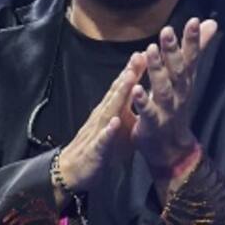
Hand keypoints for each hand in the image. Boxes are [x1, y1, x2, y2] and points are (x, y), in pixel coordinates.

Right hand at [55, 53, 145, 202]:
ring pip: (109, 110)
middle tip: (140, 57)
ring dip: (119, 95)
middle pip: (116, 92)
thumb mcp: (121, 126)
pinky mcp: (95, 150)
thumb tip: (149, 94)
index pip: (122, 87)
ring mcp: (97, 131)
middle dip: (128, 75)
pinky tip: (114, 122)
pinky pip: (102, 139)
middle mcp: (103, 116)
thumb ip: (132, 109)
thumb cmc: (101, 147)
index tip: (145, 53)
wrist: (75, 171)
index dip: (133, 71)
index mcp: (111, 111)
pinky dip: (108, 130)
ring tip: (130, 79)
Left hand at [130, 18, 217, 179]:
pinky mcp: (153, 123)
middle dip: (173, 51)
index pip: (191, 57)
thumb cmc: (176, 104)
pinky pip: (148, 112)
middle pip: (178, 71)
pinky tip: (135, 90)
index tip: (193, 20)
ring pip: (162, 88)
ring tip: (150, 50)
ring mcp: (167, 109)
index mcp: (185, 80)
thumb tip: (212, 22)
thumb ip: (196, 49)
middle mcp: (179, 93)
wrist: (171, 146)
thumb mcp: (187, 75)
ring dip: (157, 70)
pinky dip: (142, 101)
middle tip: (167, 31)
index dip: (193, 40)